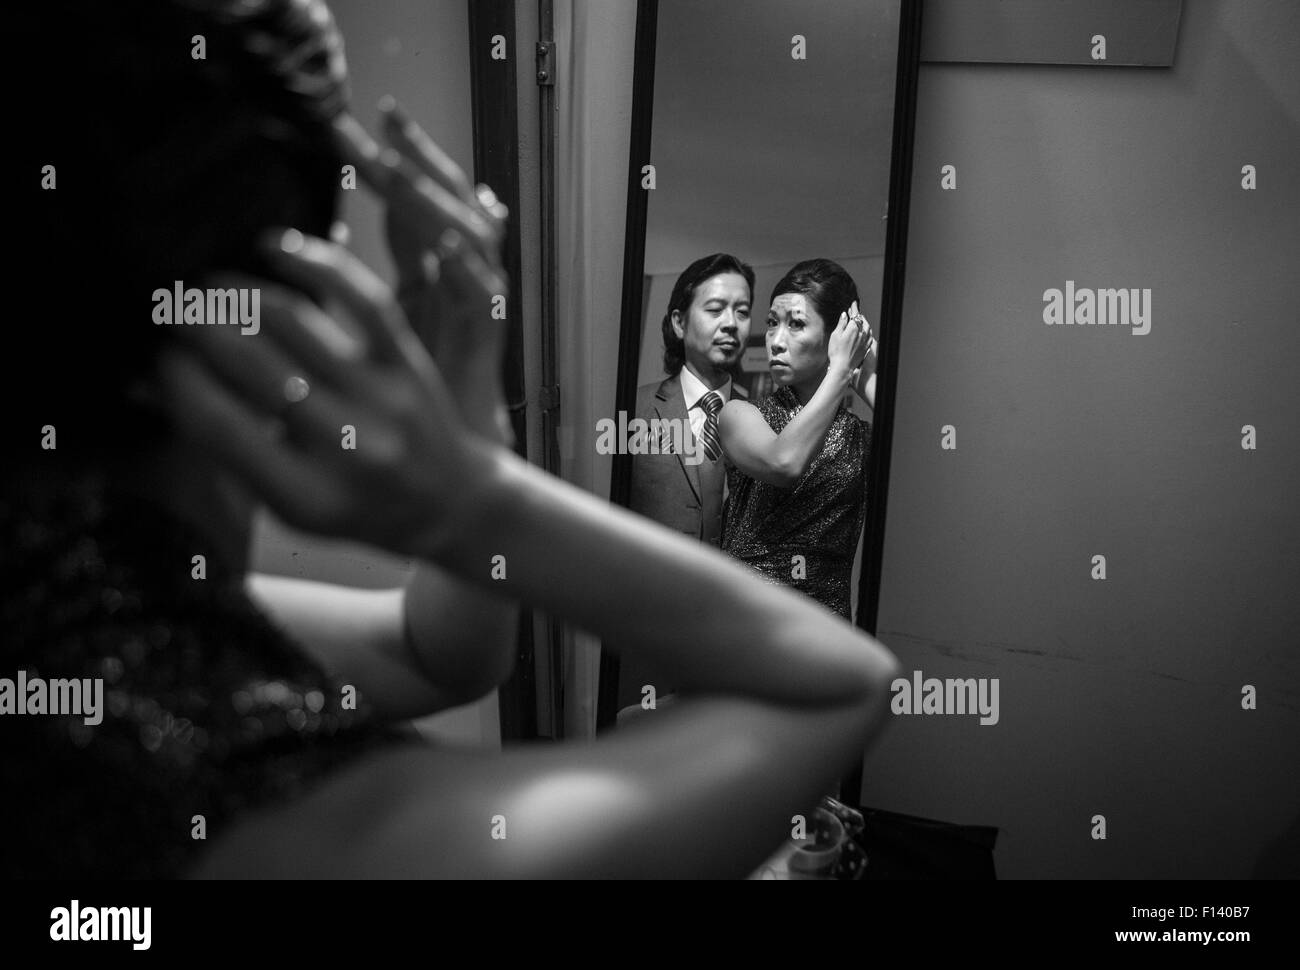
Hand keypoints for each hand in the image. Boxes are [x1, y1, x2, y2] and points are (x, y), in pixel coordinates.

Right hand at [155, 230, 492, 558]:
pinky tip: (274, 246)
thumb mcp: (286, 505)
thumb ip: (227, 448)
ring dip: (238, 292)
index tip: (155, 354)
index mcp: (304, 495)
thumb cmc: (351, 505)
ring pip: (295, 322)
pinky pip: (363, 299)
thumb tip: (155, 379)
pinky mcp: (411, 364)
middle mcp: (347, 447)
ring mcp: (384, 400)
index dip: (174, 378)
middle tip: (168, 307)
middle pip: (252, 364)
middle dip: (197, 326)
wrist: (448, 506)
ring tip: (207, 284)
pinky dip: (316, 263)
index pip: (217, 422)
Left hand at [332, 103, 512, 444]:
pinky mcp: (488, 339)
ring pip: (471, 235)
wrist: (451, 459)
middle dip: (419, 159)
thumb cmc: (409, 397)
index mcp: (436, 271)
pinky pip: (484, 295)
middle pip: (450, 201)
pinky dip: (468, 266)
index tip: (376, 116)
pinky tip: (447, 243)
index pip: (423, 198)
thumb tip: (324, 232)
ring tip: (401, 170)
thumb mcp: (373, 327)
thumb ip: (355, 283)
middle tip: (386, 122)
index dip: (405, 155)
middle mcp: (463, 278)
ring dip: (434, 201)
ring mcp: (480, 305)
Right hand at [826, 301, 870, 378]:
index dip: (854, 308)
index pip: (855, 314)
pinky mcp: (866, 347)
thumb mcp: (835, 335)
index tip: (853, 304)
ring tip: (860, 321)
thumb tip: (845, 315)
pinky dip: (867, 331)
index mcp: (853, 328)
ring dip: (864, 322)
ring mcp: (865, 341)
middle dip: (858, 315)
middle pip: (862, 320)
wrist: (843, 367)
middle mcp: (862, 333)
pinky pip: (869, 336)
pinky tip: (865, 332)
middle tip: (854, 312)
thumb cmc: (836, 352)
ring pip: (868, 327)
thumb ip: (841, 324)